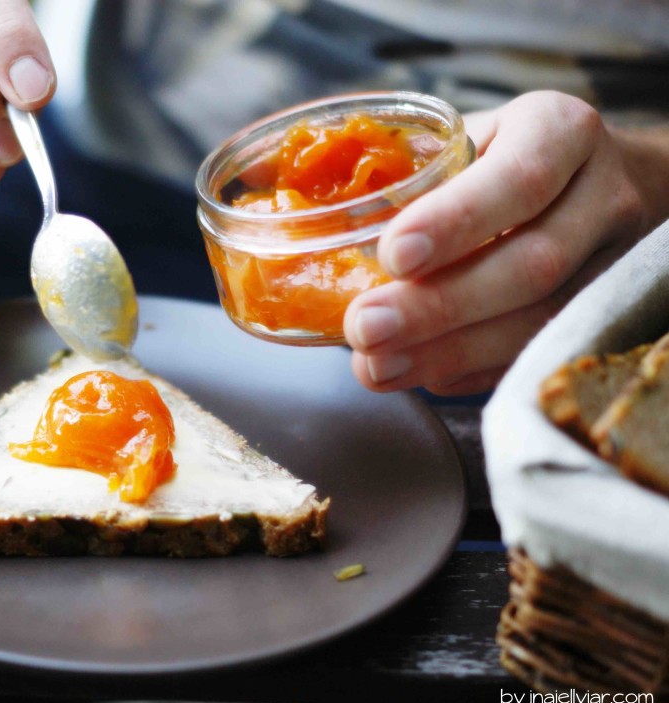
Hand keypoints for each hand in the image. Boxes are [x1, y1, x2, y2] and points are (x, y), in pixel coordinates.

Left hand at [344, 91, 668, 395]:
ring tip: (375, 365)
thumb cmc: (503, 160)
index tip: (392, 255)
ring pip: (540, 321)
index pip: (520, 178)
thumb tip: (285, 200)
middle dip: (441, 306)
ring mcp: (613, 263)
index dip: (457, 221)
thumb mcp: (464, 139)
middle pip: (532, 264)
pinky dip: (473, 370)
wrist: (600, 187)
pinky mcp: (603, 316)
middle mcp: (602, 196)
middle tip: (366, 328)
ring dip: (449, 352)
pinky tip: (420, 375)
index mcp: (560, 132)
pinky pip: (538, 354)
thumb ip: (399, 168)